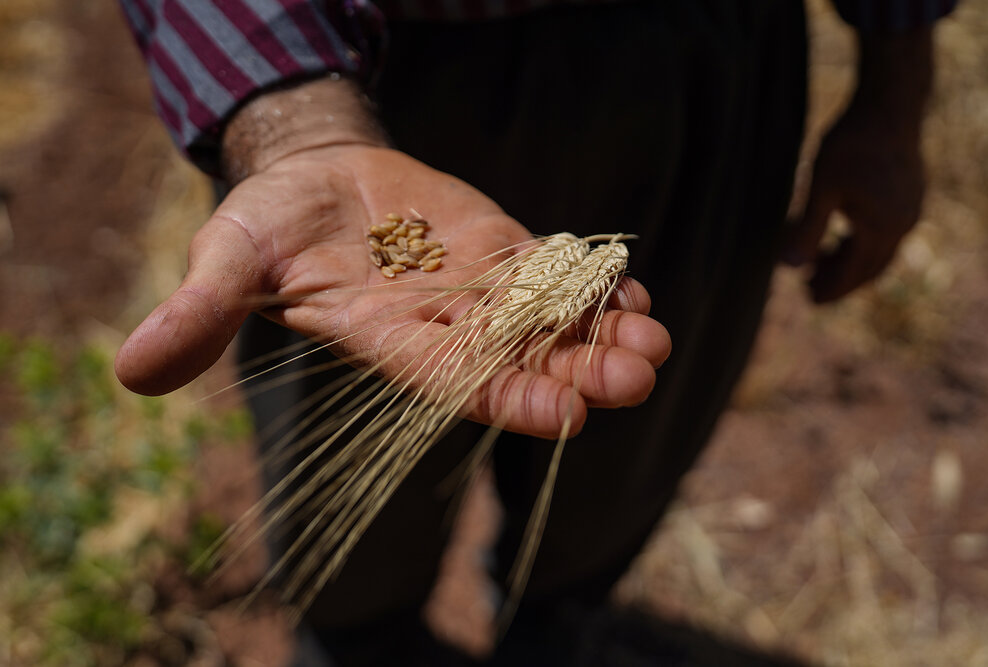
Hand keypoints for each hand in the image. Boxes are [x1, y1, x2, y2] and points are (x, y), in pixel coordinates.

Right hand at [115, 79, 670, 438]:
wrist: (315, 177)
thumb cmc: (268, 221)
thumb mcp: (229, 257)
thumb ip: (202, 311)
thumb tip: (130, 374)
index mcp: (386, 342)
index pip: (451, 383)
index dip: (503, 397)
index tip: (560, 412)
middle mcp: (443, 328)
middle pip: (518, 364)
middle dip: (576, 374)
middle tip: (635, 377)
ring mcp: (480, 291)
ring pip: (549, 327)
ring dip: (602, 338)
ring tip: (653, 342)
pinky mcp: (502, 253)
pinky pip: (556, 279)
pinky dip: (595, 289)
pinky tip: (636, 295)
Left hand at [784, 28, 932, 302]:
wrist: (888, 105)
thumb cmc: (850, 143)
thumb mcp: (820, 187)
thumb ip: (807, 229)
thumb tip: (788, 267)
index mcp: (882, 227)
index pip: (854, 272)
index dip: (831, 289)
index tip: (809, 301)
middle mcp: (903, 224)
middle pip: (870, 268)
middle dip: (840, 282)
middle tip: (809, 291)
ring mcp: (911, 211)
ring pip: (880, 253)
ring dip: (850, 263)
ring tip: (818, 264)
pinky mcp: (910, 198)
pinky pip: (887, 234)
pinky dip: (862, 244)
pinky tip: (838, 238)